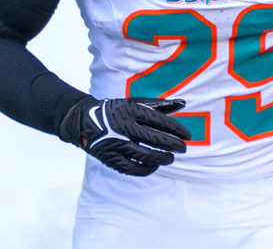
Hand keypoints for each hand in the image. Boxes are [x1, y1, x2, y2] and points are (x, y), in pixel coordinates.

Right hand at [60, 97, 190, 175]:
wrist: (85, 120)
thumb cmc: (115, 110)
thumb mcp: (134, 102)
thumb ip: (158, 105)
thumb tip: (182, 104)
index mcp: (132, 110)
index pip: (160, 121)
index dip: (177, 129)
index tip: (188, 136)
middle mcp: (125, 126)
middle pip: (155, 139)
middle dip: (173, 145)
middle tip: (183, 148)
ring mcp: (117, 143)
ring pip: (145, 155)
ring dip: (162, 158)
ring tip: (171, 158)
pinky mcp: (110, 157)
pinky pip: (131, 168)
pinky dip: (145, 169)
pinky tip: (154, 167)